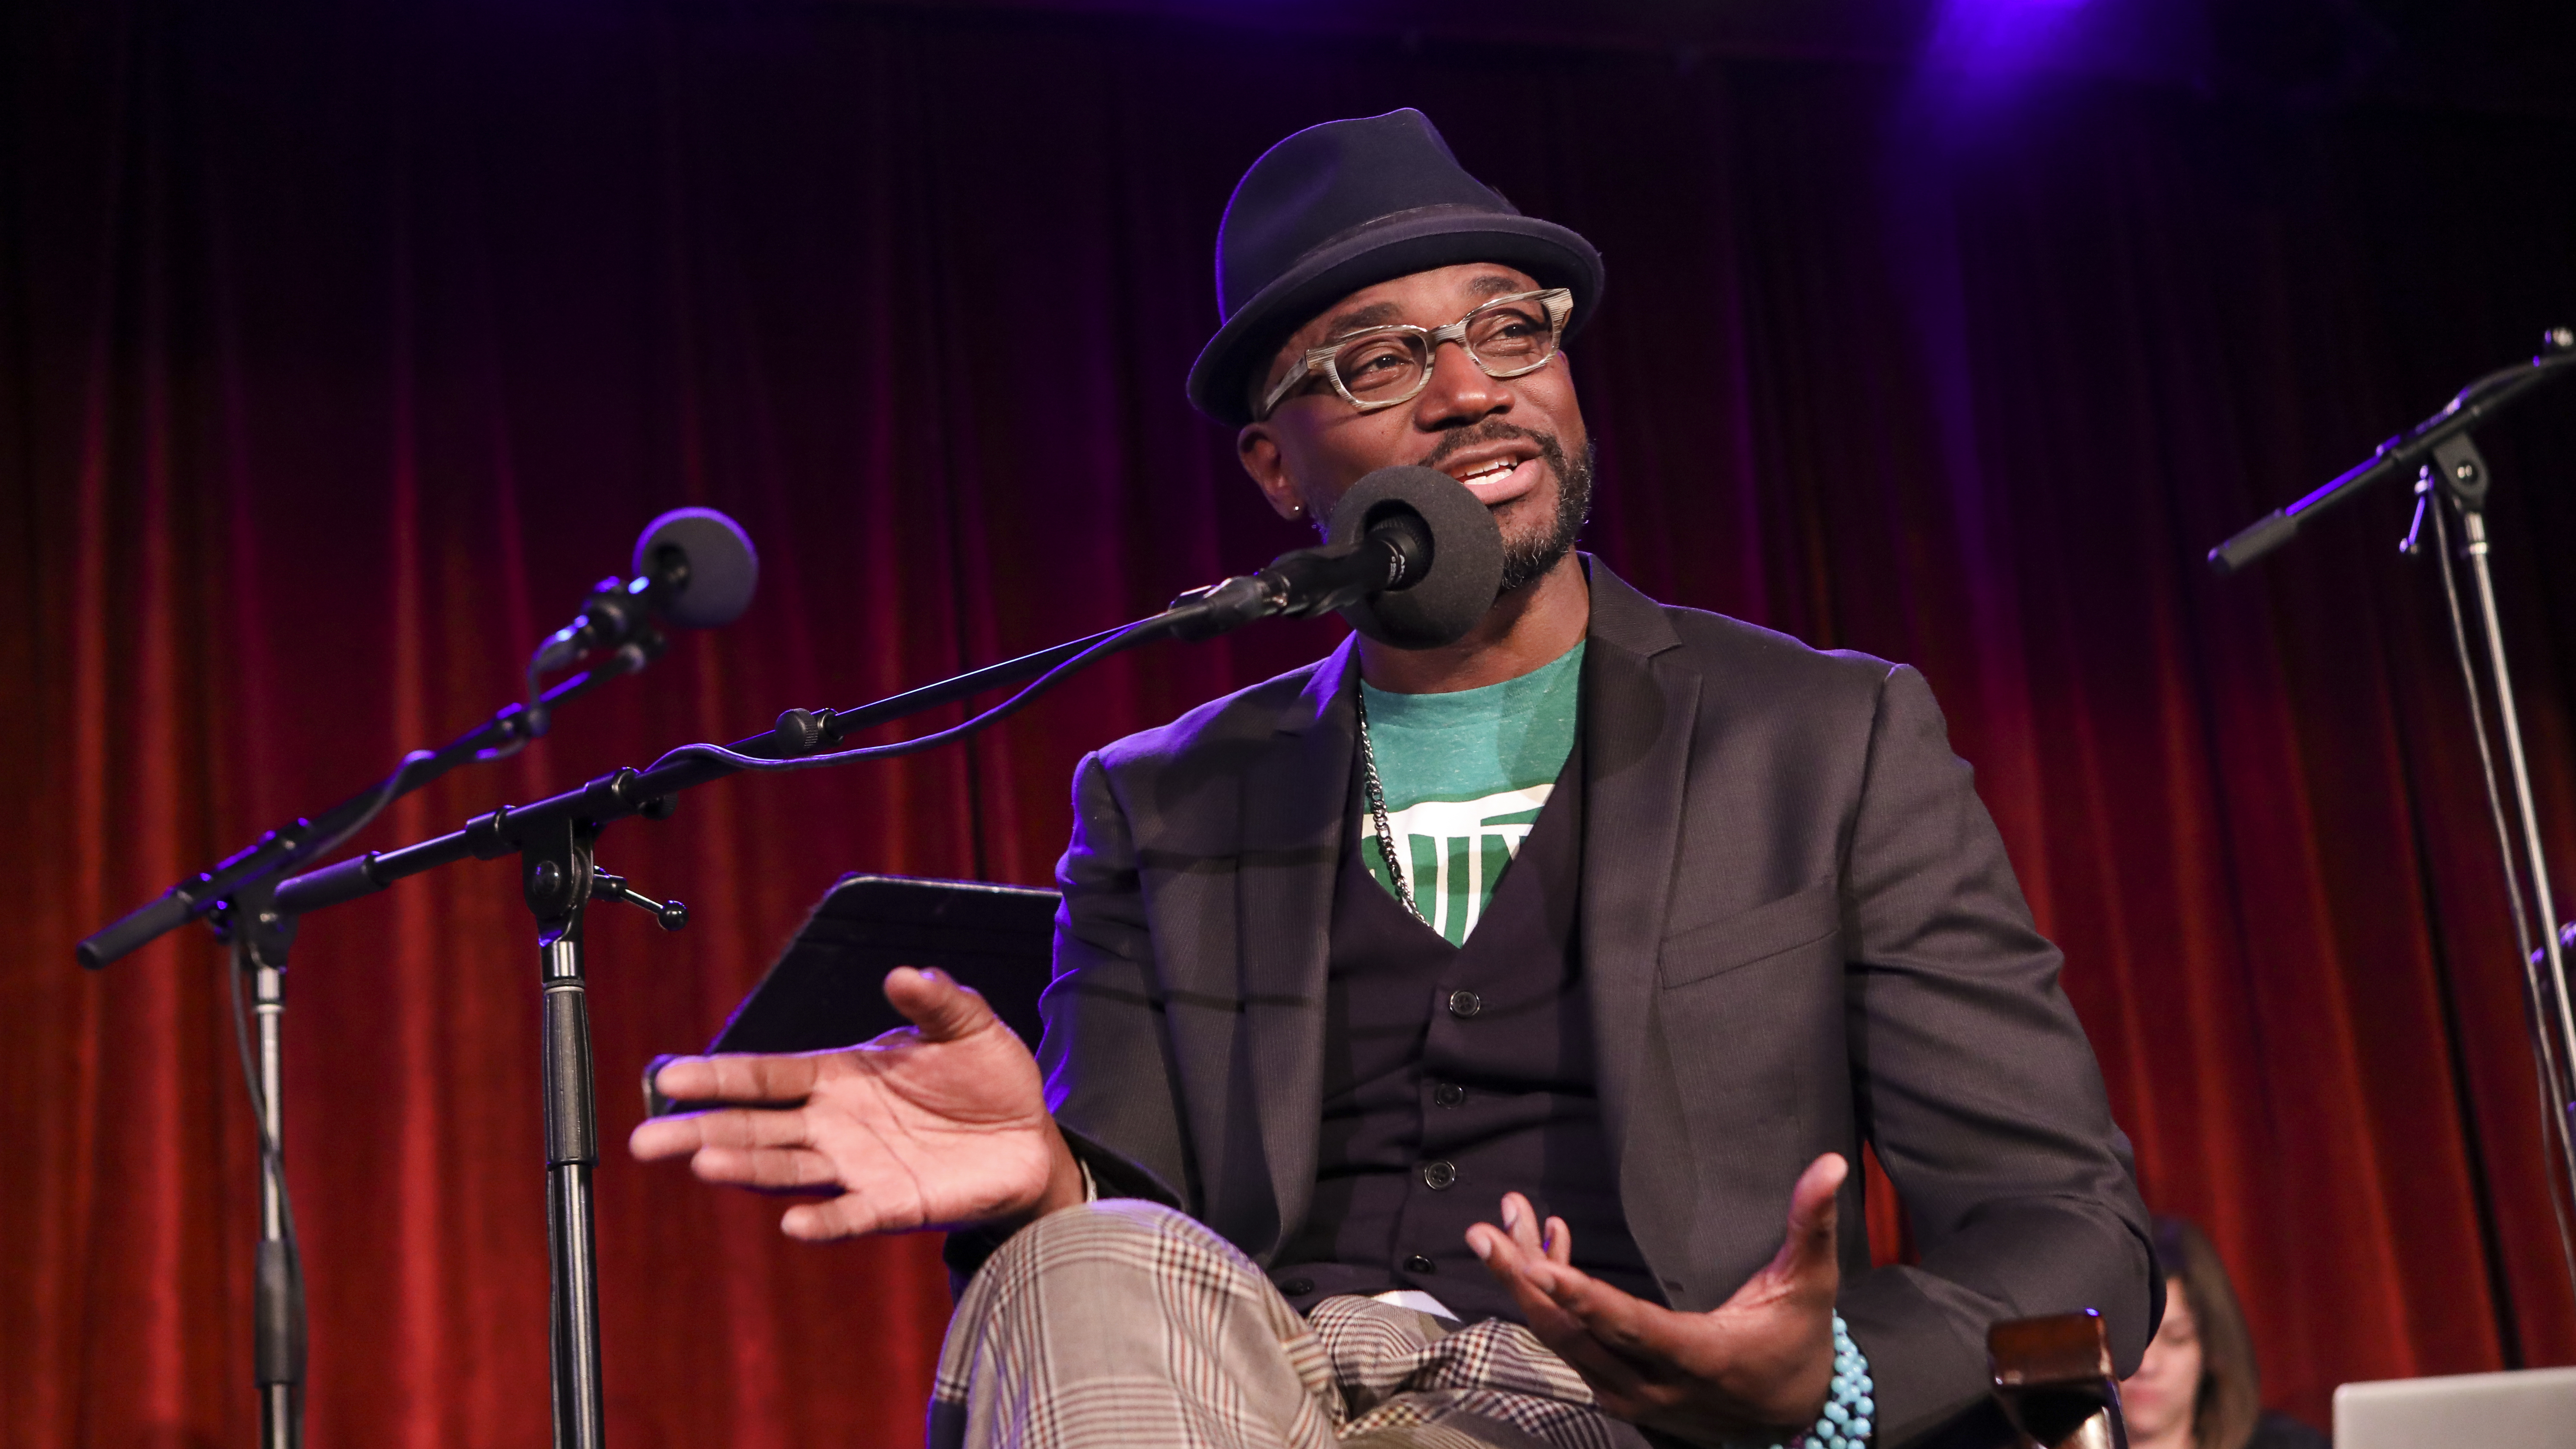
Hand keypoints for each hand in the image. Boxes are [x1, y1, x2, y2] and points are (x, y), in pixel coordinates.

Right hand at [627, 966, 1085, 1239]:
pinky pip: (850, 1214)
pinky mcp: (893, 1204)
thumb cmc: (988, 1076)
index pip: (767, 1075)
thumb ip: (936, 1000)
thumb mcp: (968, 1025)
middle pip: (755, 1127)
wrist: (1028, 1137)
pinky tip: (794, 1223)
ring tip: (704, 1163)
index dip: (719, 1075)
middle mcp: (836, 1124)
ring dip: (747, 1168)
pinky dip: (824, 1219)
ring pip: (788, 1169)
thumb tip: (906, 973)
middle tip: (646, 1140)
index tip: (669, 1076)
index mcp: (840, 1075)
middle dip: (702, 1130)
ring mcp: (859, 1167)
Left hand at [1465, 1153, 1848, 1443]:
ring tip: (1500, 1228)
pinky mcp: (1618, 1396)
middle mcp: (1655, 1386)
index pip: (1631, 1327)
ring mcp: (1631, 1397)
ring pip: (1563, 1342)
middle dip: (1525, 1281)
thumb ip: (1813, 1224)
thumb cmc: (1798, 1342)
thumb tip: (1831, 1164)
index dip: (1584, 1298)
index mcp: (1700, 1357)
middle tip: (1486, 1233)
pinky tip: (1540, 1254)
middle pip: (1574, 1335)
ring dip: (1528, 1285)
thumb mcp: (1810, 1285)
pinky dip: (1549, 1303)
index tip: (1539, 1266)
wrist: (1792, 1418)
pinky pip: (1570, 1347)